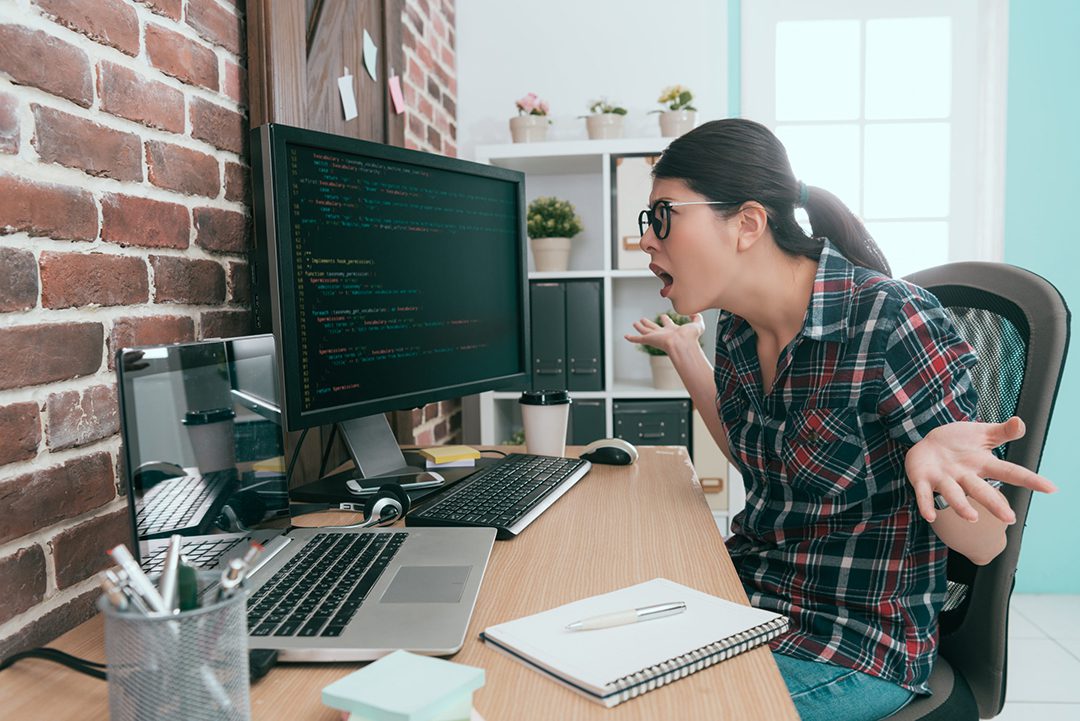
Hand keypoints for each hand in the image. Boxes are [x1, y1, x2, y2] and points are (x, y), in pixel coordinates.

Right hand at [624, 313, 704, 357]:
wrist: (683, 344)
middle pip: (654, 327)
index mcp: (672, 330)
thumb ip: (698, 318)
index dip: (665, 319)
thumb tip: (694, 312)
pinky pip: (638, 339)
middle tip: (643, 320)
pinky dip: (632, 338)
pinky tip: (626, 336)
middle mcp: (663, 334)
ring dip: (640, 328)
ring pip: (645, 331)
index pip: (667, 323)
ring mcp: (656, 337)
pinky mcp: (650, 340)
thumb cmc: (691, 337)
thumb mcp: (698, 325)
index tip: (663, 316)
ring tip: (635, 323)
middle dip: (649, 323)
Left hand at [904, 416, 1056, 523]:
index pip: (1009, 471)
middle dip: (994, 504)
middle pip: (981, 490)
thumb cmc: (958, 442)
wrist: (926, 445)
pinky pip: (925, 493)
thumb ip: (1002, 432)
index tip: (1051, 488)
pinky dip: (926, 504)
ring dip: (961, 506)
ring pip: (953, 494)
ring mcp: (944, 479)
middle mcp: (964, 476)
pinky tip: (930, 517)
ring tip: (972, 518)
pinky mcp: (923, 479)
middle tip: (1009, 519)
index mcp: (982, 463)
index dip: (1029, 479)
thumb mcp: (982, 433)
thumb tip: (1020, 422)